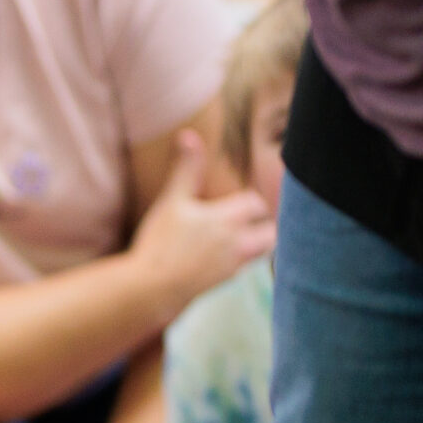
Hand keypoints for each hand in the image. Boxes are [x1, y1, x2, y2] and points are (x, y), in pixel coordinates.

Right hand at [127, 131, 272, 316]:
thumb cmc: (159, 242)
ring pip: (262, 252)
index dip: (251, 201)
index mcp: (226, 219)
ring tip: (245, 237)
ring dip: (259, 243)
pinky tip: (223, 257)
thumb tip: (188, 134)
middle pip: (271, 232)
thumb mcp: (172, 201)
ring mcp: (232, 265)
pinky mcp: (222, 282)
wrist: (152, 288)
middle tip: (254, 219)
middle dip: (266, 224)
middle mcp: (236, 243)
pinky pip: (243, 269)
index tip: (242, 201)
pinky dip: (241, 260)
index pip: (256, 204)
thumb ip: (186, 169)